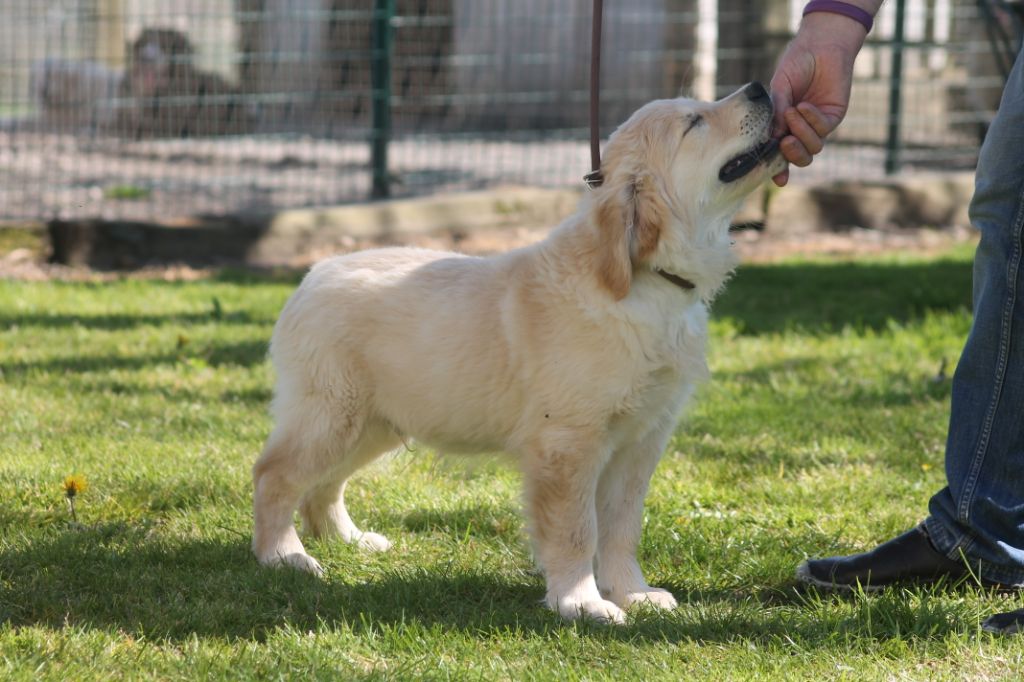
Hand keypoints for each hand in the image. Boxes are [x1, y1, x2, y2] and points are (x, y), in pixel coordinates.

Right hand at [769, 13, 866, 185]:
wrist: (819, 46)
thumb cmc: (795, 65)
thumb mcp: (779, 90)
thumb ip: (776, 113)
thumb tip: (772, 139)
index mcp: (783, 126)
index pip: (780, 153)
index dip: (778, 169)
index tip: (778, 180)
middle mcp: (801, 130)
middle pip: (801, 158)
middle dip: (792, 156)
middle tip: (784, 142)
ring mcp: (818, 125)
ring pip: (813, 147)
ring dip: (801, 133)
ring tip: (793, 111)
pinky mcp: (833, 116)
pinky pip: (823, 129)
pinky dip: (812, 120)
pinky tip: (805, 105)